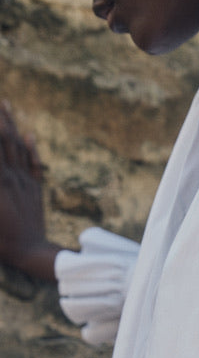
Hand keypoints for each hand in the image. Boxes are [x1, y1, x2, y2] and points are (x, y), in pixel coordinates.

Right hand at [0, 101, 58, 281]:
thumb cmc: (2, 240)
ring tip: (5, 104)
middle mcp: (11, 176)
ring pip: (18, 146)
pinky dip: (32, 148)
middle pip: (3, 138)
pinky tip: (30, 134)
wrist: (32, 253)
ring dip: (11, 123)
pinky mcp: (36, 191)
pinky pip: (35, 164)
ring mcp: (25, 182)